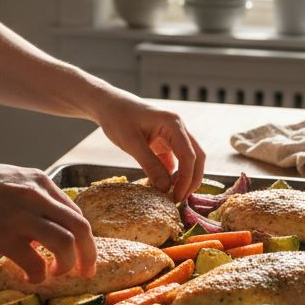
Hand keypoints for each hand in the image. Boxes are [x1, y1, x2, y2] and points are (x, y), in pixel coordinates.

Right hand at [0, 160, 95, 283]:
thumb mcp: (11, 180)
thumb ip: (33, 199)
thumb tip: (46, 225)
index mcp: (40, 182)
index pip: (76, 212)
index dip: (84, 238)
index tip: (82, 253)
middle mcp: (35, 196)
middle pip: (80, 228)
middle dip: (89, 254)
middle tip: (86, 272)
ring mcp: (20, 216)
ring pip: (65, 244)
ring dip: (68, 265)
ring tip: (57, 274)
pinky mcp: (2, 235)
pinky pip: (34, 262)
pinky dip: (39, 275)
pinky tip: (31, 278)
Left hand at [89, 92, 205, 200]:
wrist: (108, 105)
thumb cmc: (118, 118)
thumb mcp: (131, 143)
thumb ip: (150, 165)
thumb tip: (165, 188)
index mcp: (173, 124)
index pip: (189, 155)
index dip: (186, 179)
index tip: (176, 197)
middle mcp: (178, 128)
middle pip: (196, 157)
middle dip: (191, 180)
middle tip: (179, 200)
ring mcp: (173, 134)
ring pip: (189, 159)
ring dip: (184, 177)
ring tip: (172, 195)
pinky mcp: (165, 141)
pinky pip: (176, 159)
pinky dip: (173, 173)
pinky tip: (163, 185)